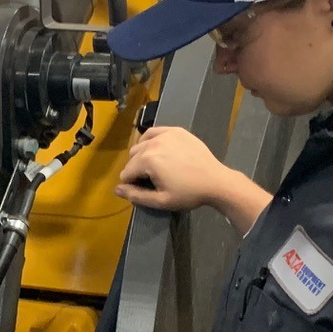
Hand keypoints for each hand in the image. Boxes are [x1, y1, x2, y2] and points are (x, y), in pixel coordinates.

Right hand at [115, 125, 229, 211]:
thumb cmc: (188, 194)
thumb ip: (135, 196)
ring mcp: (166, 134)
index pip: (126, 173)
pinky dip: (151, 141)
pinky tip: (158, 150)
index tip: (147, 190)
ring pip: (141, 144)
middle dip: (137, 169)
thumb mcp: (161, 201)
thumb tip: (116, 189)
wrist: (216, 181)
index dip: (133, 185)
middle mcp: (153, 142)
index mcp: (148, 159)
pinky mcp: (176, 130)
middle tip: (153, 180)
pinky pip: (153, 132)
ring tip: (157, 167)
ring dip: (143, 156)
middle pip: (132, 157)